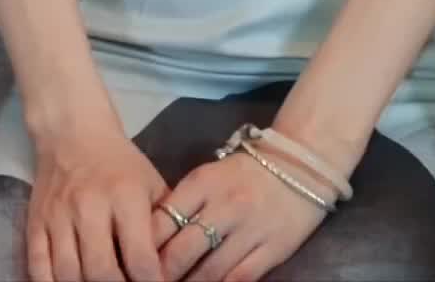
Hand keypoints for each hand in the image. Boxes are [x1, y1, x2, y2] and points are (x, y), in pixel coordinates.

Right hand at [26, 120, 166, 281]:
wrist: (72, 132)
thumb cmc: (120, 164)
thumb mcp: (150, 184)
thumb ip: (163, 224)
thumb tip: (175, 266)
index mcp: (125, 196)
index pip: (140, 257)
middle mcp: (90, 206)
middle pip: (102, 272)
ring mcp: (59, 216)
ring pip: (69, 275)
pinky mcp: (35, 223)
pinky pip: (39, 269)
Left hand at [152, 145, 329, 281]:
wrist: (300, 164)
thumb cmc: (245, 173)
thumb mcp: (209, 176)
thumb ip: (183, 203)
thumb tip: (150, 240)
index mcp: (203, 183)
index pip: (162, 220)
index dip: (144, 247)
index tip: (134, 263)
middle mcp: (224, 205)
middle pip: (181, 251)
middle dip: (161, 275)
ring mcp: (249, 230)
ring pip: (207, 273)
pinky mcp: (271, 250)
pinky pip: (238, 279)